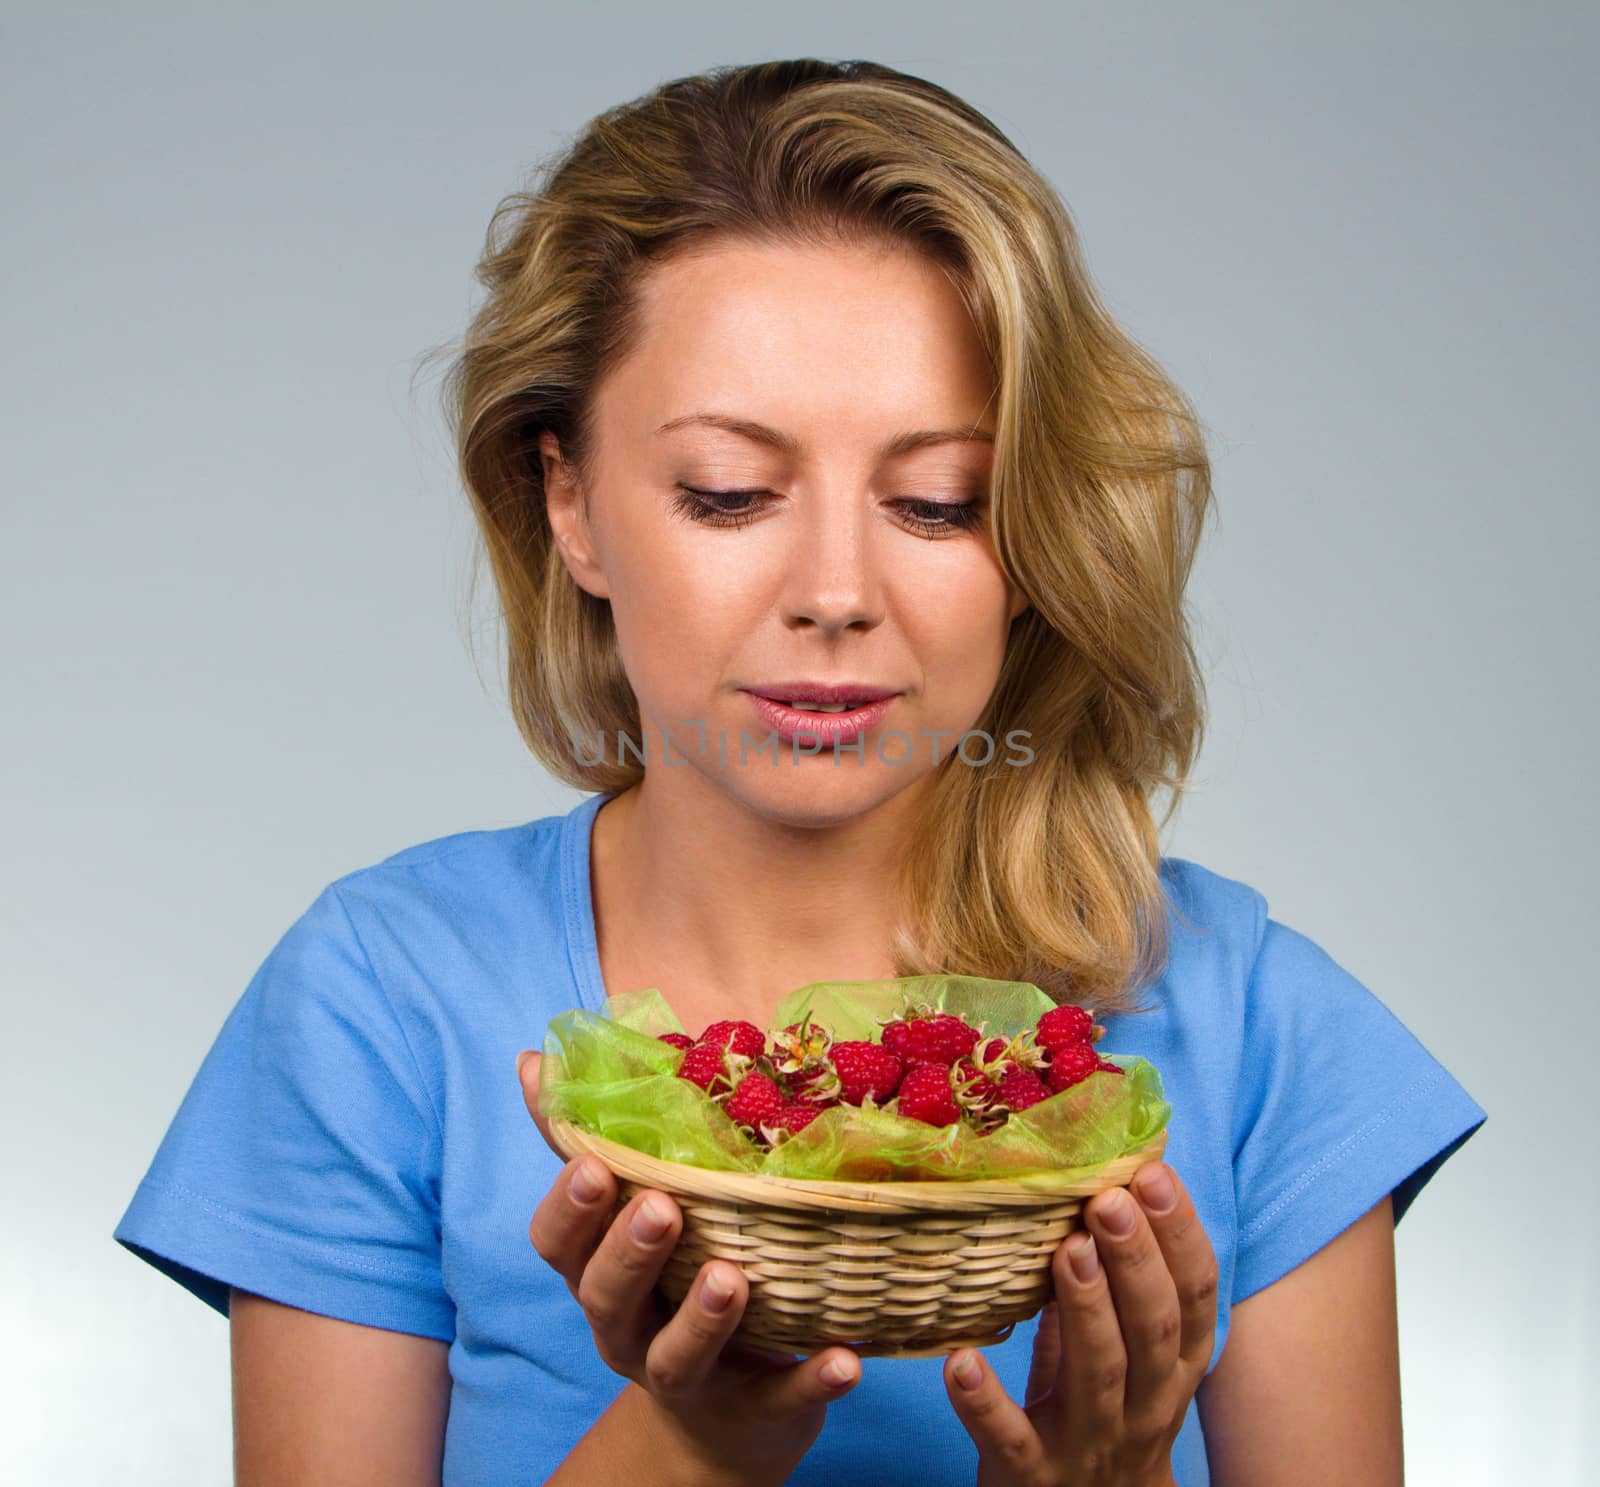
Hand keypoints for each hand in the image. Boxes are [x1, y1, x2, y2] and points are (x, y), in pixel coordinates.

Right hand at [518, 1050, 863, 1486]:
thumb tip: (531, 1060)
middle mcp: (629, 1329)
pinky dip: (810, 1383)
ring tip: (733, 1278)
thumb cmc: (674, 1286)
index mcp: (598, 1274)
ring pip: (678, 1358)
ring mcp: (691, 1376)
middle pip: (608, 1299)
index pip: (558, 1246)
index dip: (570, 1210)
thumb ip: (589, 1142)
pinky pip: (780, 1401)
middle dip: (630, 1254)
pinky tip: (844, 1359)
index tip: (595, 1164)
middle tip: (663, 1208)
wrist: (726, 1422)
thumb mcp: (629, 1218)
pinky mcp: (754, 1411)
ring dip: (705, 1319)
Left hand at [940, 1161, 1217, 1485]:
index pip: (1194, 1297)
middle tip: (1108, 1198)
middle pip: (1152, 1329)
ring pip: (1098, 1375)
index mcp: (1174, 1367)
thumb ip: (1120, 1284)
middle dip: (1135, 1259)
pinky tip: (962, 1359)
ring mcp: (1087, 1442)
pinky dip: (985, 1401)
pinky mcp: (1029, 1474)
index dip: (1180, 1235)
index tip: (1153, 1173)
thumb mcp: (1131, 1353)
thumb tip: (1101, 1180)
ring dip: (1085, 1310)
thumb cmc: (1106, 1413)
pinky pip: (1009, 1437)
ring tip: (1067, 1249)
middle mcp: (1144, 1405)